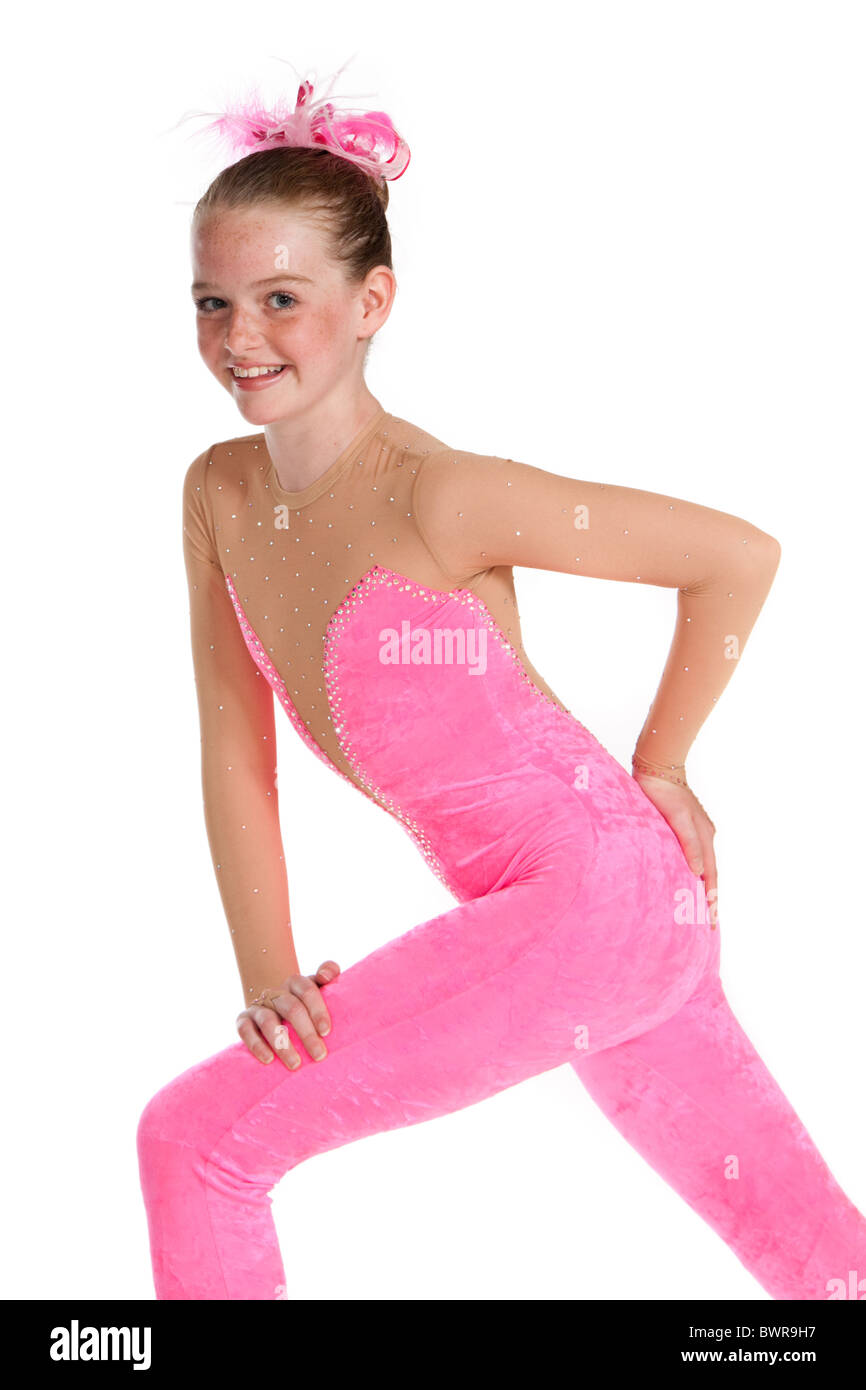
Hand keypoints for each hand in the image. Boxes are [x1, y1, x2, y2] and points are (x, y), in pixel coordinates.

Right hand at [236, 960, 340, 1068]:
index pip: (307, 991)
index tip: (326, 1032)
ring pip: (269, 1022)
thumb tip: (326, 975)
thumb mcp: (318, 986)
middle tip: (319, 1055)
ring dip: (283, 1045)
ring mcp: (259, 1006)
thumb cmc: (304, 1002)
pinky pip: (245, 1031)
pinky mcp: (243, 1020)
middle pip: (291, 1008)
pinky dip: (256, 1045)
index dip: (317, 1010)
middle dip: (306, 1034)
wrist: (273, 1006)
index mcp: (296, 983)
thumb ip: (329, 972)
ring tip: (295, 1064)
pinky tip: (268, 1060)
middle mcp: (276, 992)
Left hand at [632, 772, 717, 926]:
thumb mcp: (678, 817)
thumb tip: (698, 873)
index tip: (711, 920)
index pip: (710, 876)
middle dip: (711, 899)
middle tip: (710, 923)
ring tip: (702, 908)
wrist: (657, 769)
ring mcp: (697, 832)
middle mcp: (705, 837)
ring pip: (703, 867)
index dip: (711, 899)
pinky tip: (689, 879)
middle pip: (710, 874)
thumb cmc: (664, 793)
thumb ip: (689, 843)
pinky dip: (695, 873)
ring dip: (704, 888)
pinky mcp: (685, 828)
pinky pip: (693, 857)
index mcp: (705, 837)